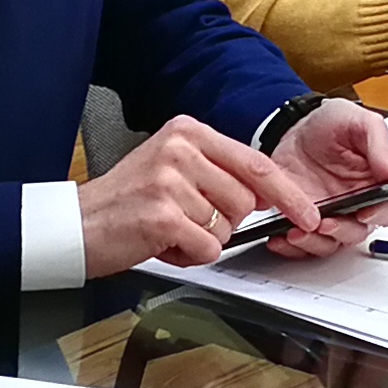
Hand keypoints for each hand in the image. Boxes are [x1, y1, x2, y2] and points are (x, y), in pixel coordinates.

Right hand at [81, 115, 306, 275]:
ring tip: (168, 230)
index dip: (287, 193)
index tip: (308, 213)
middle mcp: (181, 148)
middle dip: (224, 222)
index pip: (255, 162)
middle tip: (185, 220)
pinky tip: (162, 242)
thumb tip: (268, 194)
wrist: (79, 224)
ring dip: (202, 240)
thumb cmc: (128, 202)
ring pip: (227, 227)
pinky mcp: (163, 214)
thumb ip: (218, 172)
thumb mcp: (173, 169)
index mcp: (188, 131)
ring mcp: (171, 180)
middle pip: (244, 200)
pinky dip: (189, 256)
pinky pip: (208, 248)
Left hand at [268, 98, 387, 258]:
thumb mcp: (358, 122)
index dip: (379, 214)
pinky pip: (302, 244)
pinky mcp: (302, 221)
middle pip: (358, 232)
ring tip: (297, 232)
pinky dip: (291, 247)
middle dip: (341, 231)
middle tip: (325, 222)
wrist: (291, 128)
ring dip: (315, 242)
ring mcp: (329, 215)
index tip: (364, 212)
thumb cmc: (329, 124)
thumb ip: (379, 146)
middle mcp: (355, 205)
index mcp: (374, 184)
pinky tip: (280, 236)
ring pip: (330, 243)